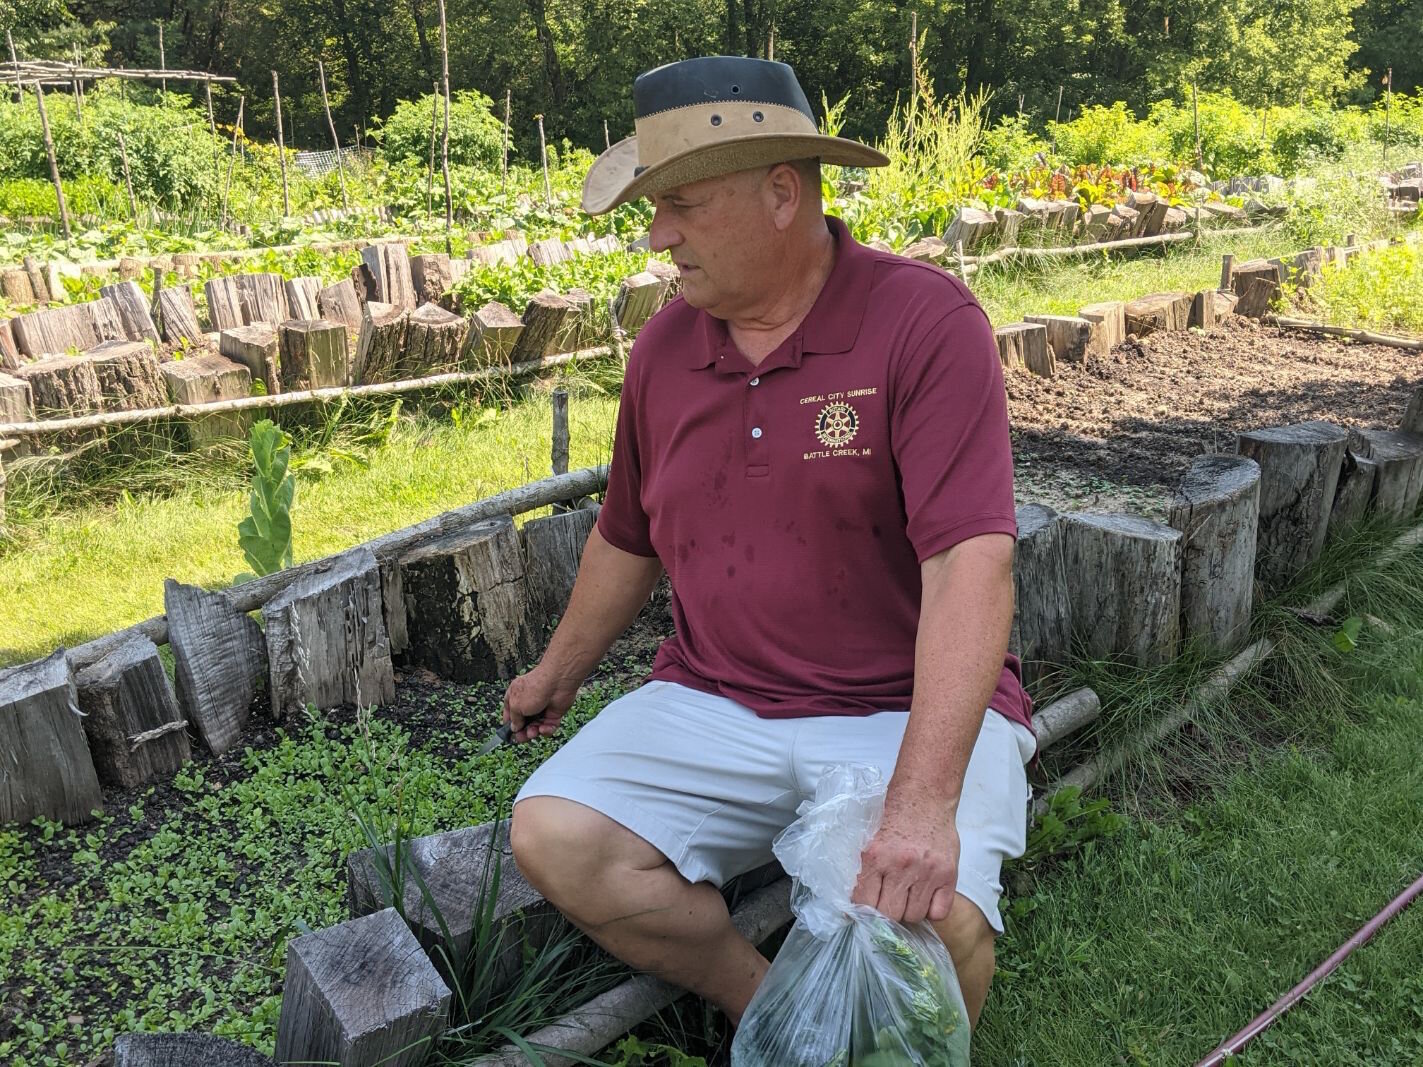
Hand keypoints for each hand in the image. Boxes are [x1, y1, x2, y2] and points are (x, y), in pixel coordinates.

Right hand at [501, 663, 580, 742]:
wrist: (558, 683)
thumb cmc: (535, 688)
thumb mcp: (516, 705)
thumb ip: (514, 719)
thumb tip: (514, 728)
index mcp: (515, 697)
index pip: (509, 714)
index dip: (509, 725)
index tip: (510, 735)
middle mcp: (527, 703)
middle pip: (523, 724)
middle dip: (522, 732)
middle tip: (522, 737)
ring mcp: (541, 709)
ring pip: (536, 727)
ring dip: (534, 732)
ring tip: (534, 732)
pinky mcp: (553, 714)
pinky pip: (548, 727)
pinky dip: (547, 730)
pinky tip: (544, 728)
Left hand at [851, 792, 959, 924]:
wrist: (924, 795)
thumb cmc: (894, 817)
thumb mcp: (869, 840)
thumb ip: (864, 871)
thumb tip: (854, 908)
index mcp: (874, 856)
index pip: (864, 903)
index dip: (864, 911)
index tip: (866, 911)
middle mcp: (900, 865)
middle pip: (890, 914)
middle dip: (887, 913)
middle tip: (888, 902)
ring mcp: (927, 871)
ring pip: (914, 916)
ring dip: (909, 910)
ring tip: (907, 894)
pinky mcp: (948, 874)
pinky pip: (939, 912)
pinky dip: (931, 910)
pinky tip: (925, 896)